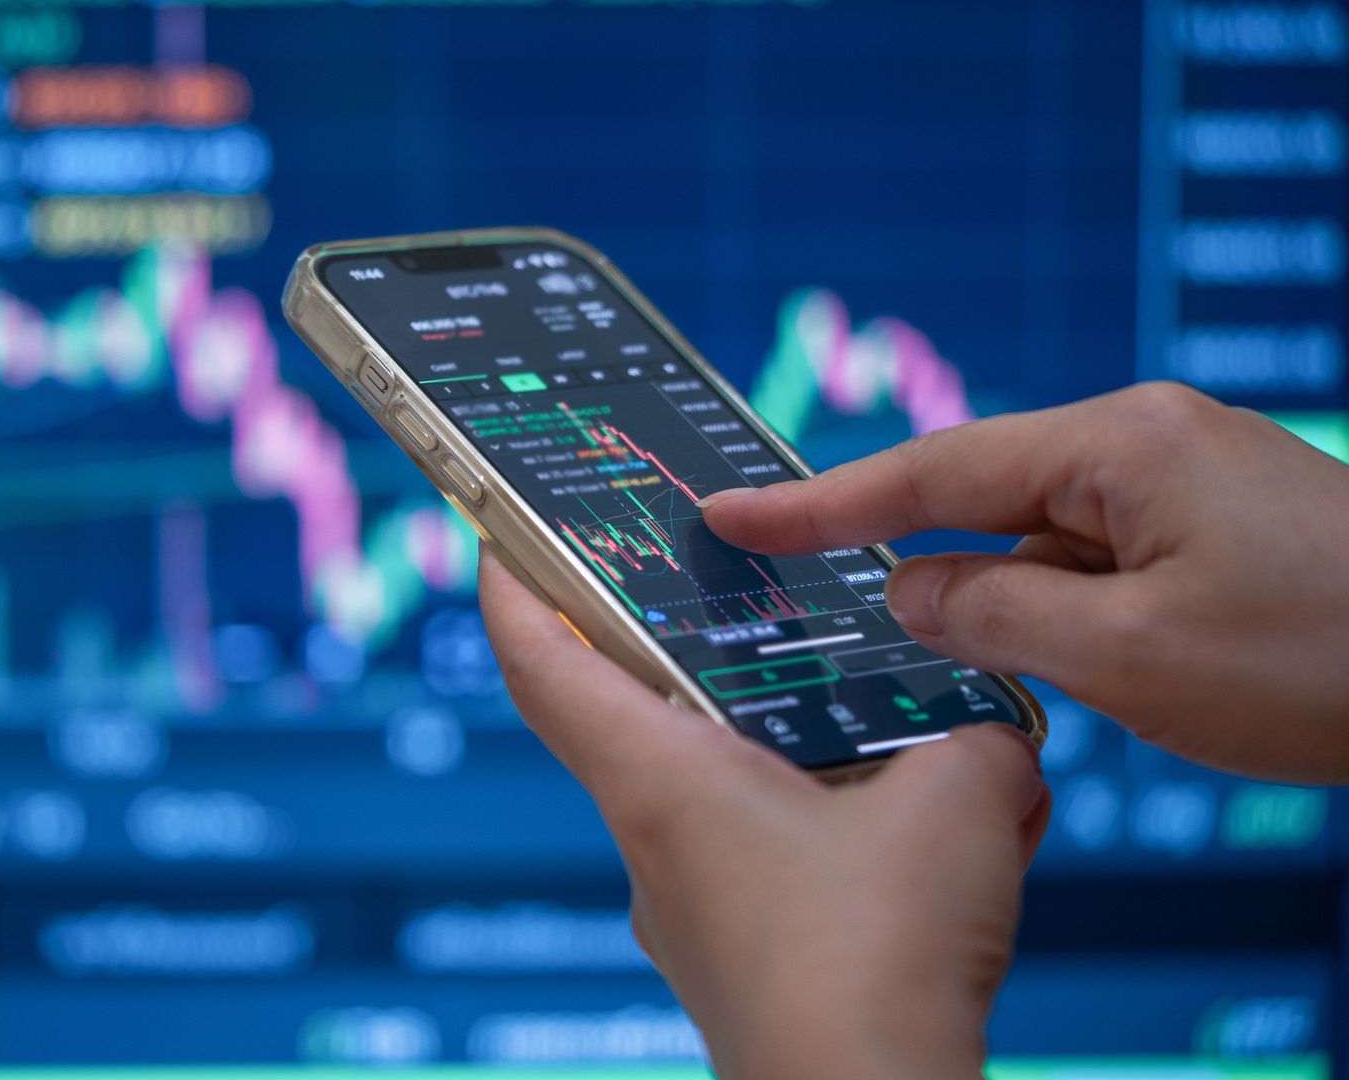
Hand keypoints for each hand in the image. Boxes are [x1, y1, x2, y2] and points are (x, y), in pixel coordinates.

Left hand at [480, 553, 1049, 1079]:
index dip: (513, 584)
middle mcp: (653, 842)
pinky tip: (934, 844)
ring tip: (902, 735)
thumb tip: (993, 738)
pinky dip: (839, 836)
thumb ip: (977, 738)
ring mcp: (693, 913)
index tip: (502, 530)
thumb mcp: (957, 804)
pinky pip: (776, 867)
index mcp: (658, 779)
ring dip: (795, 756)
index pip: (540, 662)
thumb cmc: (879, 960)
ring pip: (722, 795)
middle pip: (636, 716)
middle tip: (745, 598)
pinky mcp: (745, 964)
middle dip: (694, 653)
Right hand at [702, 382, 1348, 783]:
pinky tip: (1143, 671)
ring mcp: (1192, 473)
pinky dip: (1092, 615)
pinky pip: (1112, 557)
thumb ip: (992, 615)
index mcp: (1116, 446)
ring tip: (1124, 681)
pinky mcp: (1225, 516)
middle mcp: (1149, 437)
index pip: (928, 472)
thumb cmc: (1323, 663)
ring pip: (1055, 542)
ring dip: (1042, 613)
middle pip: (992, 502)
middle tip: (929, 630)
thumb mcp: (1129, 658)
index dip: (819, 503)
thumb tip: (912, 589)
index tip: (732, 512)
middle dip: (952, 576)